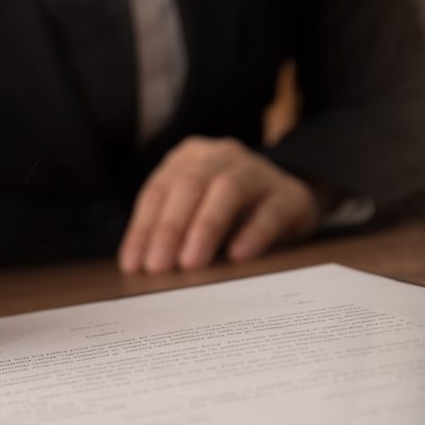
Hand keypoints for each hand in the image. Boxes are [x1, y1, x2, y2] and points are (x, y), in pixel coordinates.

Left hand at [118, 137, 318, 273]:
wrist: (290, 202)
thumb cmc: (232, 213)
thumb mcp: (196, 213)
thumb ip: (172, 232)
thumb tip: (141, 268)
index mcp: (190, 158)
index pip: (159, 190)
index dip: (144, 228)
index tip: (134, 265)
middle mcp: (222, 157)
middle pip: (190, 184)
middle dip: (170, 228)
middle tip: (159, 267)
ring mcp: (259, 171)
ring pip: (227, 190)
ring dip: (205, 227)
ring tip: (191, 263)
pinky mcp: (290, 194)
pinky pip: (270, 210)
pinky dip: (252, 233)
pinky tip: (238, 256)